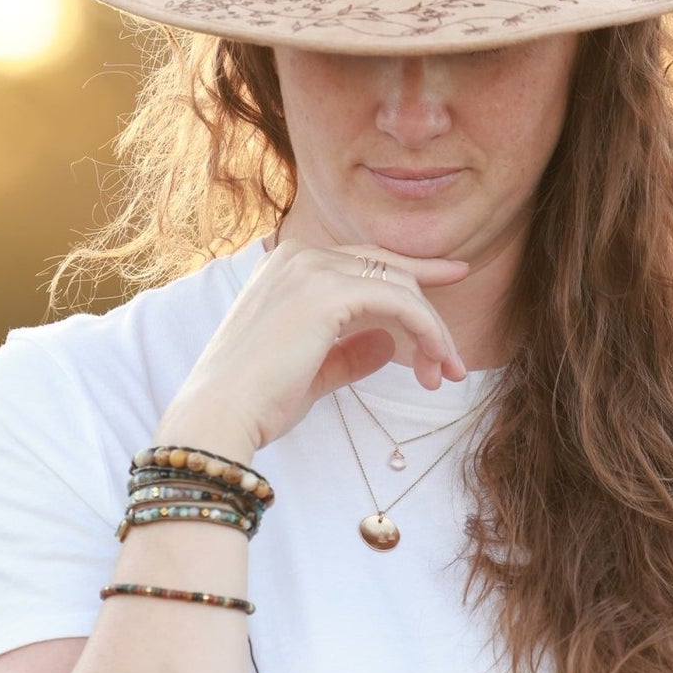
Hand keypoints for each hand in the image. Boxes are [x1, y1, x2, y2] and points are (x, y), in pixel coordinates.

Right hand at [156, 237, 472, 456]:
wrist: (220, 416)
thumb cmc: (257, 402)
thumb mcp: (312, 370)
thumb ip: (349, 352)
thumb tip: (390, 345)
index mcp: (287, 266)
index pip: (365, 261)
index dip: (413, 272)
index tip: (452, 277)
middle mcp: (299, 256)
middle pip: (389, 271)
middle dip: (427, 315)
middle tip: (452, 365)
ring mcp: (312, 269)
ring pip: (400, 286)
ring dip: (432, 332)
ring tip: (446, 375)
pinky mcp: (329, 292)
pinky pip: (400, 303)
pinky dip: (428, 332)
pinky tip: (438, 362)